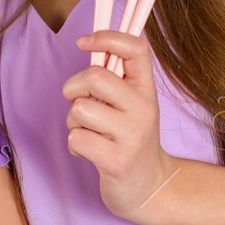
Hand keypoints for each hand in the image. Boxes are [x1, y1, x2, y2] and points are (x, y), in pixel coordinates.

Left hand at [67, 29, 180, 223]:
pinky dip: (75, 144)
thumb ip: (115, 78)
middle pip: (94, 77)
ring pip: (80, 109)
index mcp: (147, 89)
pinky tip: (90, 151)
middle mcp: (144, 109)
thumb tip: (88, 44)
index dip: (107, 37)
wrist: (150, 187)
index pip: (136, 49)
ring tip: (89, 132)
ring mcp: (133, 136)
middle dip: (74, 88)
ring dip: (73, 121)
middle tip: (80, 103)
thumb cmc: (130, 139)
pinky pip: (76, 138)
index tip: (83, 42)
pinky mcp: (117, 161)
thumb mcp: (132, 104)